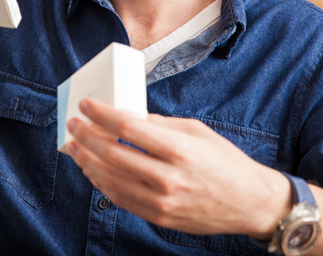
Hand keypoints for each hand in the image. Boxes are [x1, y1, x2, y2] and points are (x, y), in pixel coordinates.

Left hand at [66, 98, 290, 237]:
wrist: (249, 202)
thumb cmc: (224, 161)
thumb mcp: (195, 131)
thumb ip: (158, 124)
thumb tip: (125, 116)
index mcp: (178, 149)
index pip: (127, 128)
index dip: (101, 114)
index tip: (85, 104)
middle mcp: (168, 177)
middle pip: (112, 154)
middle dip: (86, 136)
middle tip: (73, 124)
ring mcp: (162, 201)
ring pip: (110, 180)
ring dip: (86, 161)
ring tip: (74, 147)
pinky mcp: (159, 218)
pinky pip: (120, 199)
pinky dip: (101, 183)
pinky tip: (92, 169)